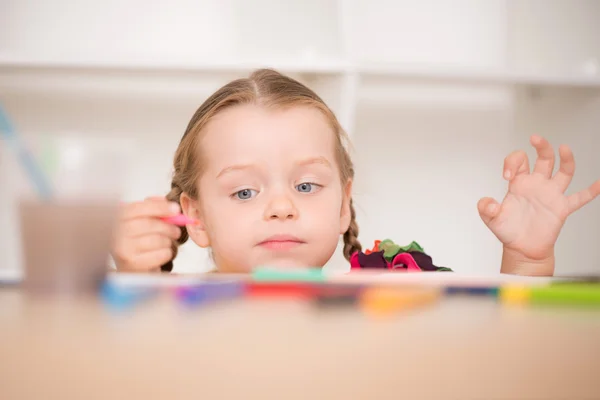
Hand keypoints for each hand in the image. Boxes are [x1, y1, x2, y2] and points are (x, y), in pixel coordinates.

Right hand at [112, 197, 181, 271]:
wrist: (131, 270)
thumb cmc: (138, 243)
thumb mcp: (141, 221)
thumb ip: (151, 208)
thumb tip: (165, 201)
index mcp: (115, 219)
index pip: (136, 208)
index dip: (158, 207)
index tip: (175, 209)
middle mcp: (115, 234)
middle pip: (149, 224)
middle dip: (168, 227)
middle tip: (176, 231)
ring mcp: (122, 250)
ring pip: (157, 239)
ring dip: (168, 241)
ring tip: (167, 243)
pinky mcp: (133, 264)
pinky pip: (161, 254)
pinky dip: (167, 253)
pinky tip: (161, 254)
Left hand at [478, 135, 599, 265]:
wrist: (522, 248)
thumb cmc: (508, 231)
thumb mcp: (491, 218)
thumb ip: (486, 208)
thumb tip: (487, 203)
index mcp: (519, 183)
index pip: (519, 161)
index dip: (512, 163)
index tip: (506, 175)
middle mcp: (537, 185)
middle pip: (544, 159)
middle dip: (541, 147)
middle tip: (535, 137)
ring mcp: (551, 195)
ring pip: (563, 172)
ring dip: (566, 159)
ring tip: (564, 147)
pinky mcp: (562, 208)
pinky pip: (580, 198)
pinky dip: (591, 191)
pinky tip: (599, 183)